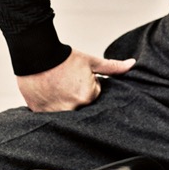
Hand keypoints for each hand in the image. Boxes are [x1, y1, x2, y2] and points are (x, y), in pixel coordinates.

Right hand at [17, 49, 135, 111]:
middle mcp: (73, 108)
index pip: (94, 95)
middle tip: (65, 82)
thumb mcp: (91, 61)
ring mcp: (55, 112)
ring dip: (63, 102)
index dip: (86, 84)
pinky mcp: (40, 113)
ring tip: (56, 87)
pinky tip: (47, 93)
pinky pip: (50, 115)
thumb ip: (113, 67)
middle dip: (76, 95)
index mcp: (88, 96)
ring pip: (66, 110)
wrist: (35, 54)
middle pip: (81, 104)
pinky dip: (50, 106)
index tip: (76, 77)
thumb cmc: (63, 58)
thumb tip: (132, 64)